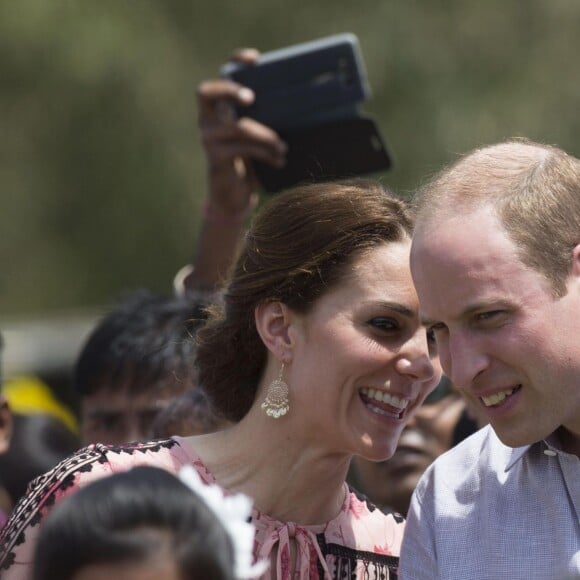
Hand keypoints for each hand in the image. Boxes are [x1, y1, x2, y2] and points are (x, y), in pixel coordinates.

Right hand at [197, 48, 286, 214]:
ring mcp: (208, 138)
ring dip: (265, 136)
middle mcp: (207, 119)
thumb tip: (307, 107)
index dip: (235, 62)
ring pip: (237, 126)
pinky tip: (278, 160)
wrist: (235, 196)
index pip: (222, 75)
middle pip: (208, 93)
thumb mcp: (259, 137)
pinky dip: (263, 153)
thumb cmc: (251, 162)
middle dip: (230, 90)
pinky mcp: (215, 158)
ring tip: (283, 147)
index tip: (255, 59)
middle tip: (252, 98)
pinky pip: (242, 148)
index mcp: (220, 107)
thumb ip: (268, 121)